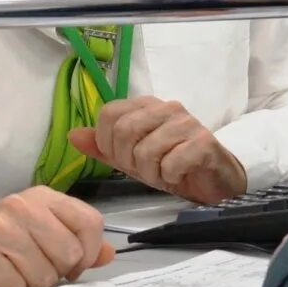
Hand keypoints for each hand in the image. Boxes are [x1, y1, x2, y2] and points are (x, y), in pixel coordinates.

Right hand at [0, 189, 116, 286]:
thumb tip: (107, 254)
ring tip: (8, 268)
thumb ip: (74, 240)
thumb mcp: (35, 230)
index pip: (91, 224)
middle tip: (30, 267)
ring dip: (28, 283)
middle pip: (69, 255)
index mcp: (42, 196)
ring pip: (43, 276)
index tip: (70, 263)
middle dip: (55, 272)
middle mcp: (22, 205)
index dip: (87, 252)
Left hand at [67, 96, 247, 203]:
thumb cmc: (173, 166)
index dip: (108, 143)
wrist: (214, 180)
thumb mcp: (131, 158)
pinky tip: (179, 175)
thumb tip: (73, 136)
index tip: (122, 159)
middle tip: (144, 171)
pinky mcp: (203, 142)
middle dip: (128, 161)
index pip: (109, 114)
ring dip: (151, 173)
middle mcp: (166, 108)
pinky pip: (171, 163)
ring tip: (163, 174)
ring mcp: (186, 123)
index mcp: (146, 106)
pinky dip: (170, 177)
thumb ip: (103, 147)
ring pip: (146, 151)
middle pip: (124, 131)